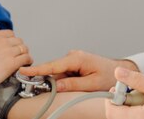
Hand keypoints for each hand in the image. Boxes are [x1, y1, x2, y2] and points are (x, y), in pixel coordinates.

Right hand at [0, 25, 32, 93]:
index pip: (10, 33)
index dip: (11, 40)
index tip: (11, 46)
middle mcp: (3, 42)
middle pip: (18, 40)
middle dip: (19, 46)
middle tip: (18, 53)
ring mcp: (8, 52)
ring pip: (24, 48)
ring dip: (25, 53)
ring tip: (24, 58)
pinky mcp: (12, 63)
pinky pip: (26, 58)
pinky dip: (28, 60)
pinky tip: (27, 63)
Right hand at [18, 50, 137, 91]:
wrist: (119, 71)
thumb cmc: (109, 75)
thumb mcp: (92, 83)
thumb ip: (73, 84)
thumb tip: (56, 85)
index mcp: (77, 58)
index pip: (53, 65)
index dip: (37, 69)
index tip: (24, 70)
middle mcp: (73, 56)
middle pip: (53, 70)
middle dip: (47, 80)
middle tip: (43, 88)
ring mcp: (73, 59)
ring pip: (58, 73)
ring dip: (59, 82)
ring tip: (76, 87)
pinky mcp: (74, 64)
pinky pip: (63, 74)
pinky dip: (63, 80)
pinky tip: (74, 85)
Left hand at [105, 67, 143, 118]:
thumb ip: (137, 80)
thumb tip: (118, 73)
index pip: (112, 112)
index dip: (113, 98)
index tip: (122, 87)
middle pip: (120, 116)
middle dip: (125, 101)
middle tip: (139, 91)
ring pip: (130, 118)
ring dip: (134, 107)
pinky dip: (142, 112)